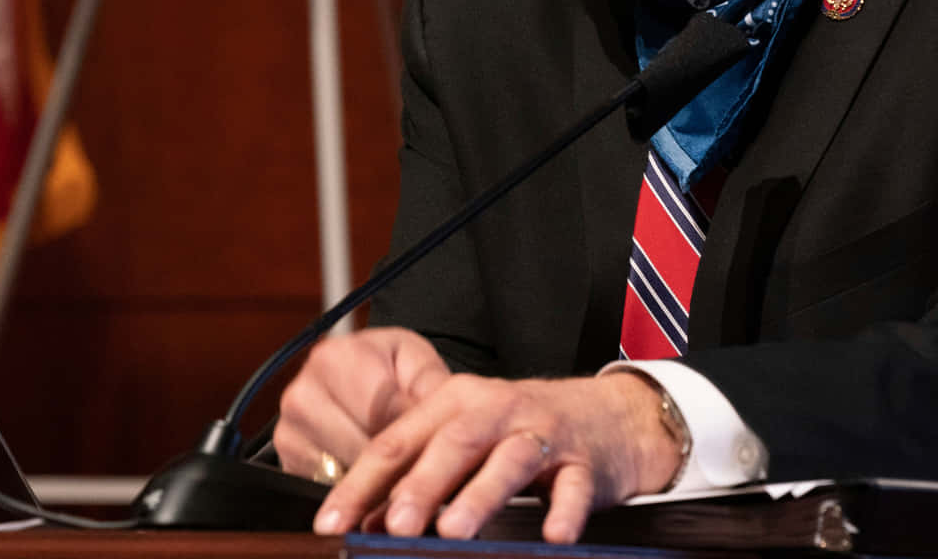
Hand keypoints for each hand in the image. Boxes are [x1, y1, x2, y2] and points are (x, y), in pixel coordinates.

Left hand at [287, 348, 683, 543]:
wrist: (606, 415)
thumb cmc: (518, 431)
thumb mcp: (464, 442)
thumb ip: (419, 476)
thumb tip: (369, 522)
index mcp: (452, 403)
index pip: (397, 443)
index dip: (361, 483)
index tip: (331, 522)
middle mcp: (493, 410)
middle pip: (451, 444)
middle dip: (421, 486)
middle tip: (393, 524)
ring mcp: (540, 432)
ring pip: (508, 460)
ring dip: (480, 495)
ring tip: (454, 530)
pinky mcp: (584, 459)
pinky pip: (574, 486)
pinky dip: (564, 510)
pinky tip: (553, 535)